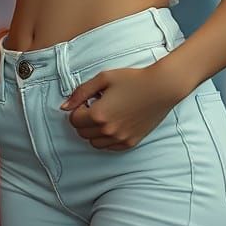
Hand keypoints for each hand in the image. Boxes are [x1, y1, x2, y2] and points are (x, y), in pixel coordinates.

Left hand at [59, 65, 178, 150]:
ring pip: (94, 143)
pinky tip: (115, 123)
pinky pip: (109, 147)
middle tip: (96, 106)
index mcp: (98, 114)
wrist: (161, 87)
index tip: (89, 100)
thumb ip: (81, 92)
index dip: (78, 108)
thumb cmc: (133, 79)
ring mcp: (120, 139)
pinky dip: (107, 138)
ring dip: (94, 131)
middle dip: (84, 120)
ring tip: (106, 115)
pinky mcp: (130, 142)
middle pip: (82, 133)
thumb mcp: (104, 78)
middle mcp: (108, 130)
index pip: (73, 120)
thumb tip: (64, 107)